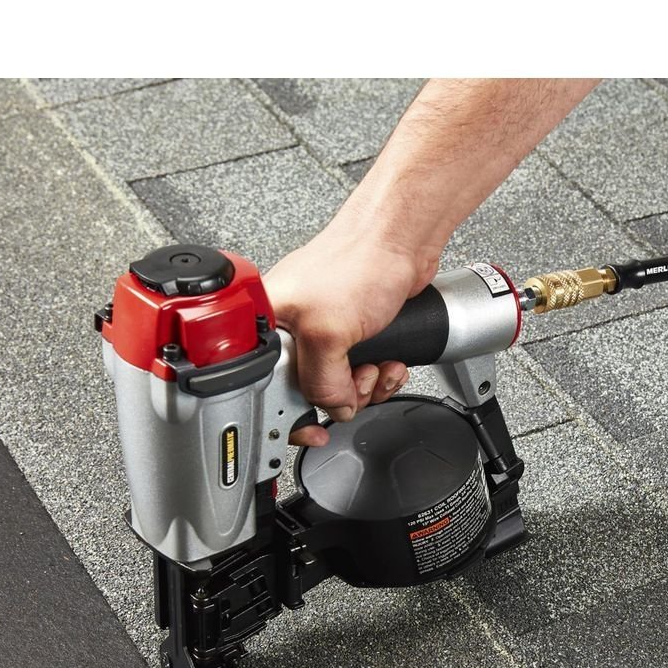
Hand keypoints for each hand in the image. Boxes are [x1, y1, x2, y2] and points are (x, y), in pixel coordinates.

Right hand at [263, 220, 430, 445]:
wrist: (402, 239)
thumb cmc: (360, 259)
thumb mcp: (329, 332)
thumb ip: (321, 381)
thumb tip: (332, 408)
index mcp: (266, 323)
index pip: (264, 385)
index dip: (288, 412)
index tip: (309, 428)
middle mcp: (291, 328)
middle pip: (308, 391)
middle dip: (340, 396)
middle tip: (355, 381)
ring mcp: (324, 331)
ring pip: (340, 386)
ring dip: (366, 386)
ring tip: (377, 365)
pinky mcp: (354, 332)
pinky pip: (362, 373)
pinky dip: (380, 375)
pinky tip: (390, 361)